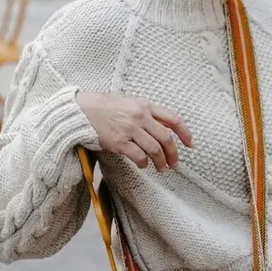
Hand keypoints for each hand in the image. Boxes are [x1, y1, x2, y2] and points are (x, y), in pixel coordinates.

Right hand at [76, 92, 192, 170]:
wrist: (81, 110)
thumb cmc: (103, 106)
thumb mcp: (128, 102)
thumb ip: (144, 112)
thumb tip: (160, 126)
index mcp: (145, 105)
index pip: (172, 118)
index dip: (184, 132)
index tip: (190, 144)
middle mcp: (140, 116)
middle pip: (166, 138)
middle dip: (173, 153)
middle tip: (174, 163)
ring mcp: (130, 129)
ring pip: (155, 149)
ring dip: (161, 162)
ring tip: (161, 168)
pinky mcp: (119, 142)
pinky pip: (138, 156)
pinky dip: (144, 163)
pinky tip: (143, 165)